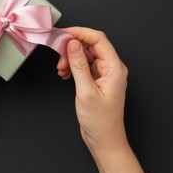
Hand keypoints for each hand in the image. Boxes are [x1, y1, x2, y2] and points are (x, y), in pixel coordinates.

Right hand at [57, 27, 146, 172]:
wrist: (104, 139)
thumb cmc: (100, 121)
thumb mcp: (86, 91)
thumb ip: (79, 65)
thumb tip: (72, 44)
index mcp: (114, 68)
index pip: (98, 39)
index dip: (80, 33)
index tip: (64, 34)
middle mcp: (111, 68)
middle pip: (91, 45)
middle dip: (72, 48)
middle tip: (58, 54)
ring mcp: (104, 74)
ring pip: (85, 55)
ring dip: (70, 58)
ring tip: (61, 69)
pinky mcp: (97, 80)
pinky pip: (83, 65)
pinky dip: (72, 66)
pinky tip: (65, 74)